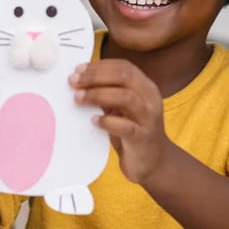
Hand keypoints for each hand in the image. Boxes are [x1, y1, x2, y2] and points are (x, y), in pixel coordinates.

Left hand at [69, 59, 172, 183]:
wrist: (154, 162)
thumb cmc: (133, 131)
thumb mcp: (122, 108)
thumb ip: (108, 93)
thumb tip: (80, 80)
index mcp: (146, 87)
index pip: (123, 66)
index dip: (99, 65)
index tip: (78, 69)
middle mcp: (150, 99)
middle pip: (124, 76)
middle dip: (95, 76)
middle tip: (73, 82)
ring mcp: (148, 118)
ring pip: (125, 97)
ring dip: (98, 95)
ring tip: (78, 99)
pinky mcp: (142, 138)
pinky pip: (125, 127)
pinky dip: (107, 121)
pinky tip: (94, 121)